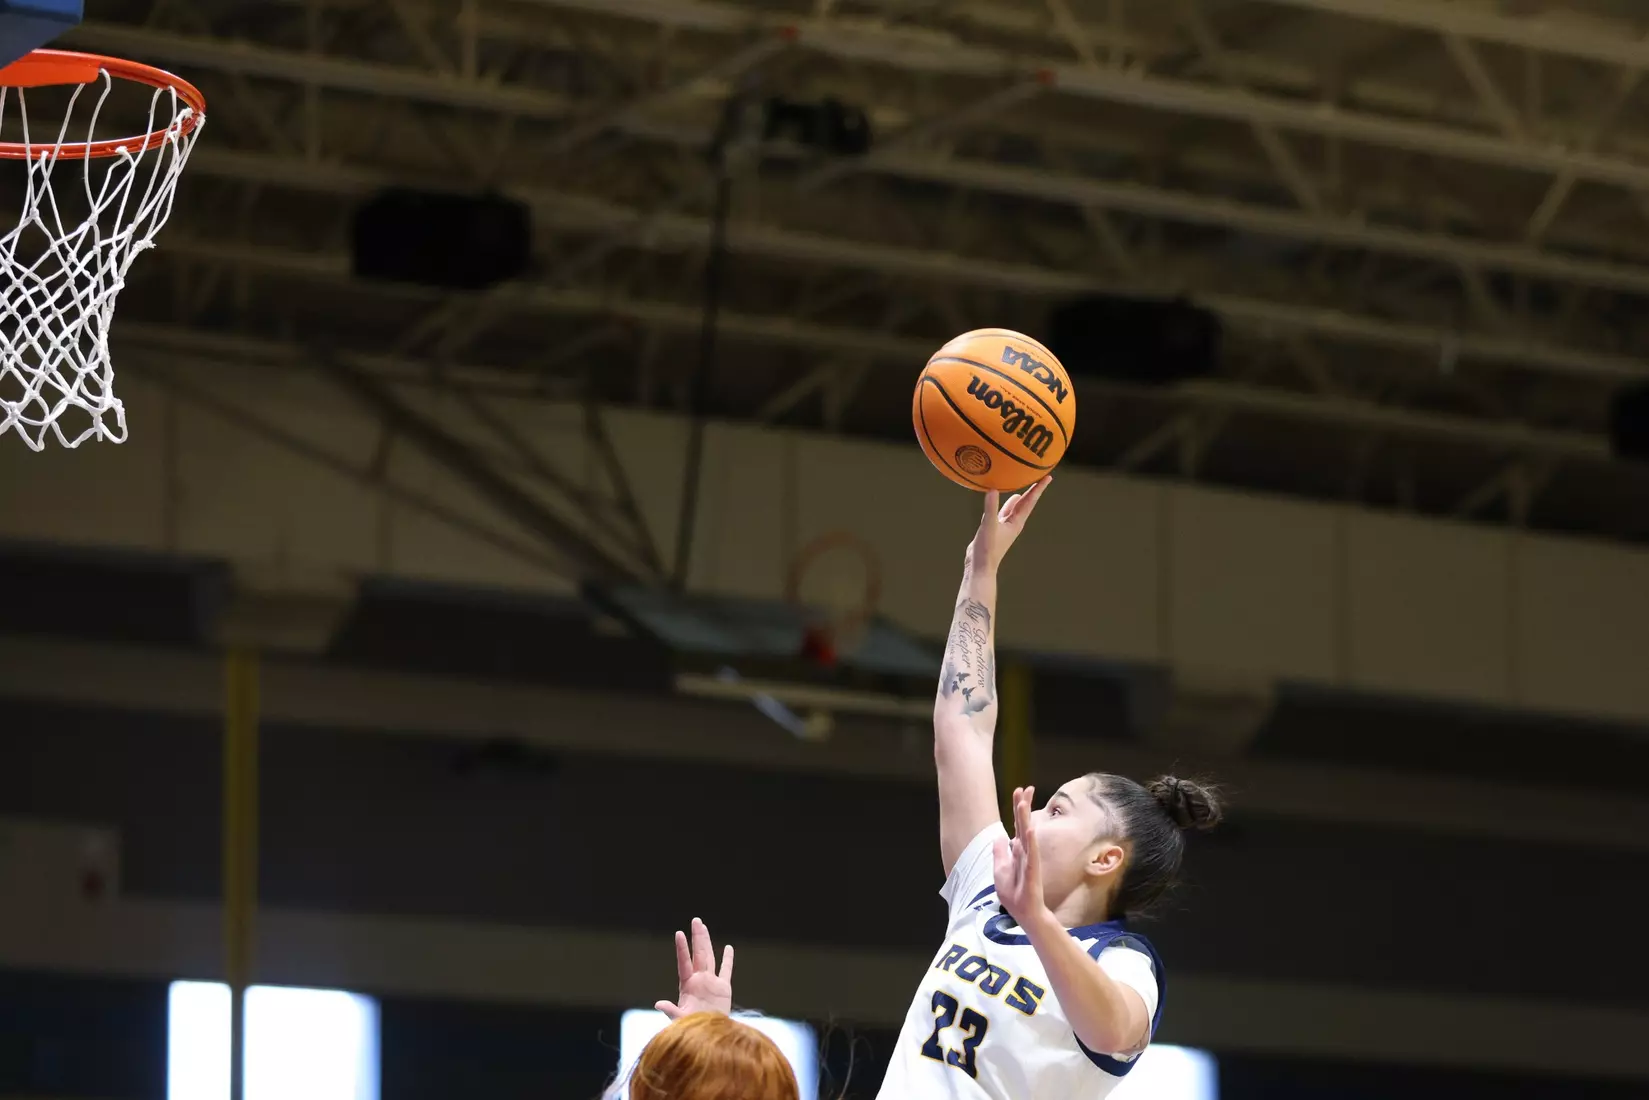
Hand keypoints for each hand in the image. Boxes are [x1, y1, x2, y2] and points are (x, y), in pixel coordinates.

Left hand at [655, 917, 734, 1019]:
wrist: (710, 1037)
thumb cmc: (692, 1029)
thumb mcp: (681, 1019)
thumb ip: (671, 1011)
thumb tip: (658, 1004)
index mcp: (687, 985)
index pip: (684, 962)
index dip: (682, 948)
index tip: (679, 933)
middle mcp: (699, 980)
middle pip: (698, 954)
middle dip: (696, 937)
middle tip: (695, 920)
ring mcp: (711, 982)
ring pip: (709, 957)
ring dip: (707, 942)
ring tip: (703, 927)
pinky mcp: (723, 988)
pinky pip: (726, 970)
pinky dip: (728, 959)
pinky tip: (728, 948)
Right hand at [967, 475, 1051, 576]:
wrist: (980, 566)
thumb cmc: (987, 549)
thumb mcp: (989, 526)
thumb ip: (991, 508)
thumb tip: (992, 490)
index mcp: (1016, 522)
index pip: (1029, 502)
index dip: (1038, 489)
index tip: (1048, 478)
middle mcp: (1013, 523)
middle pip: (1025, 503)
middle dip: (1032, 490)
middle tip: (1039, 477)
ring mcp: (1004, 526)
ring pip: (1014, 507)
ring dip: (1019, 497)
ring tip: (1023, 484)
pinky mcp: (995, 528)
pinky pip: (1002, 511)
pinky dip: (1003, 503)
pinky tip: (998, 498)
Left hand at [993, 786, 1048, 926]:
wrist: (1025, 913)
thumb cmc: (1014, 893)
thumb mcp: (1000, 870)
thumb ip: (999, 853)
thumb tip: (998, 837)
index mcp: (1017, 851)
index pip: (1018, 825)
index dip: (1019, 807)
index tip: (1020, 790)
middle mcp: (1025, 852)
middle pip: (1023, 824)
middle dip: (1023, 806)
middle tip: (1025, 788)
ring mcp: (1030, 860)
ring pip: (1027, 835)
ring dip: (1025, 818)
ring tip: (1023, 802)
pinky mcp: (1033, 871)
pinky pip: (1031, 853)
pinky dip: (1030, 840)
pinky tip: (1030, 828)